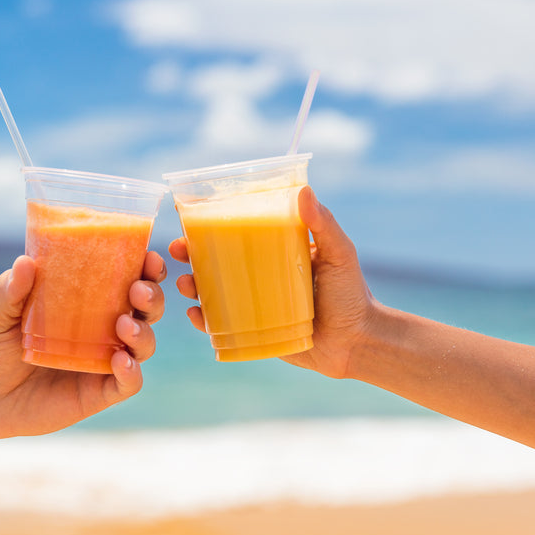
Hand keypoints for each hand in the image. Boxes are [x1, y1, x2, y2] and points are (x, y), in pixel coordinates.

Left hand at [0, 251, 166, 438]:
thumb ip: (9, 289)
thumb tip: (25, 263)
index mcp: (89, 299)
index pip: (129, 277)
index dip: (147, 268)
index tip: (149, 257)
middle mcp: (105, 328)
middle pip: (147, 308)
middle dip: (153, 296)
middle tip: (138, 290)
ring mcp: (105, 360)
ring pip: (144, 344)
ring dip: (144, 332)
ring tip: (125, 325)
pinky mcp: (100, 392)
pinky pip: (129, 383)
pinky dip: (132, 372)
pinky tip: (120, 362)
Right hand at [168, 186, 377, 378]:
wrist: (359, 343)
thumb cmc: (352, 294)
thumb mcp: (339, 254)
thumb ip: (324, 225)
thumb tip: (304, 190)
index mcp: (275, 253)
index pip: (237, 234)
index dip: (209, 227)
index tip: (188, 219)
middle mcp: (260, 277)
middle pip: (216, 263)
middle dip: (190, 257)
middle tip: (176, 253)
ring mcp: (254, 306)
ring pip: (213, 293)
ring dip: (192, 287)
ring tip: (185, 284)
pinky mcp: (253, 334)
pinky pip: (222, 326)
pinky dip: (205, 321)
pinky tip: (196, 315)